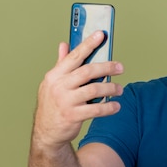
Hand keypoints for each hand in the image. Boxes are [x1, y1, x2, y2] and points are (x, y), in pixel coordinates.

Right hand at [32, 31, 123, 147]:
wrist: (46, 132)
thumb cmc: (52, 104)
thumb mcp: (52, 83)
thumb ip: (61, 64)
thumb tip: (64, 44)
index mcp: (55, 75)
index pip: (74, 56)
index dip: (88, 44)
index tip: (101, 34)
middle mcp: (59, 86)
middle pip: (88, 71)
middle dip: (107, 67)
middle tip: (120, 68)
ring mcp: (66, 101)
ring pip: (94, 89)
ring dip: (111, 88)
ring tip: (119, 89)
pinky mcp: (73, 116)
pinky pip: (96, 109)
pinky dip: (109, 107)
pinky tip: (116, 106)